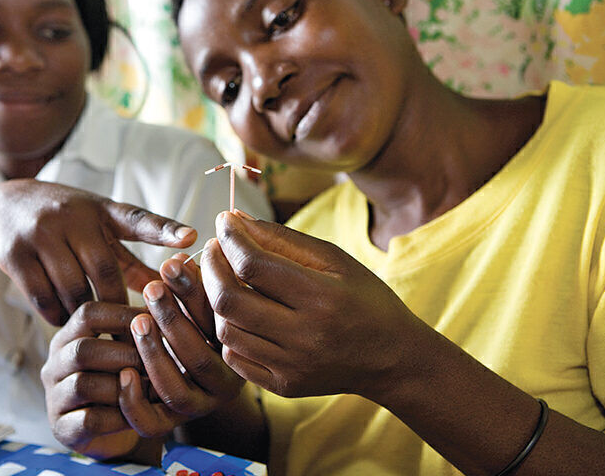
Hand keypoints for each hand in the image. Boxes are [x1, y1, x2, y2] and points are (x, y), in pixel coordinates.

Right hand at [0, 179, 197, 324]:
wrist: (1, 207)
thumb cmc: (66, 224)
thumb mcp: (99, 232)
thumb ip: (133, 261)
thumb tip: (171, 291)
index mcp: (102, 211)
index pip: (138, 219)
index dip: (165, 229)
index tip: (191, 237)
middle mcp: (74, 217)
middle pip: (105, 270)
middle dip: (117, 304)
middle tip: (126, 332)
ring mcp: (43, 232)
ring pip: (73, 288)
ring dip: (83, 313)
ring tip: (90, 327)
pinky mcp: (15, 252)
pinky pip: (42, 296)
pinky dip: (55, 314)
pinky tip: (61, 320)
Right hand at [41, 301, 145, 458]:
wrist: (117, 429)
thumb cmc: (128, 379)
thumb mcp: (131, 348)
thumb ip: (140, 326)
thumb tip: (167, 295)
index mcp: (70, 336)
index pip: (87, 314)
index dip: (123, 315)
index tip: (156, 321)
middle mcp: (55, 364)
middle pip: (83, 350)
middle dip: (126, 355)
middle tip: (157, 362)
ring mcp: (55, 398)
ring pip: (84, 385)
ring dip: (124, 387)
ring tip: (154, 389)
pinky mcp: (62, 429)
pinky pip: (88, 420)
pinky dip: (119, 416)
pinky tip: (139, 413)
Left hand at [117, 256, 243, 437]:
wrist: (201, 373)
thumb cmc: (211, 317)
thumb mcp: (217, 295)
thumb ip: (210, 275)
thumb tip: (197, 242)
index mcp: (243, 353)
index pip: (221, 325)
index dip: (195, 293)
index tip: (171, 265)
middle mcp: (226, 386)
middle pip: (198, 357)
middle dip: (172, 319)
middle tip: (151, 288)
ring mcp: (198, 407)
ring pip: (174, 390)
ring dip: (152, 354)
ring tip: (137, 321)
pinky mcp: (170, 423)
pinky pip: (151, 422)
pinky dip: (134, 400)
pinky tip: (124, 372)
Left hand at [201, 211, 418, 399]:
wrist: (392, 359)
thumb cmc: (364, 299)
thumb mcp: (334, 259)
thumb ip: (282, 238)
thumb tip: (236, 218)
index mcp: (322, 297)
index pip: (254, 264)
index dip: (230, 238)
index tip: (224, 221)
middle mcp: (304, 336)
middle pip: (230, 299)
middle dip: (212, 267)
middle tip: (214, 248)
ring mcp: (292, 366)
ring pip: (226, 330)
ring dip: (214, 299)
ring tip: (223, 278)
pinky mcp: (284, 386)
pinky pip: (234, 358)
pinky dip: (227, 330)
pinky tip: (236, 312)